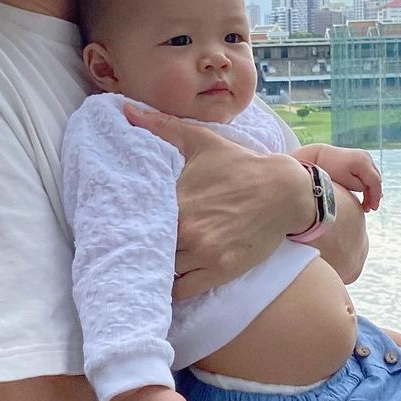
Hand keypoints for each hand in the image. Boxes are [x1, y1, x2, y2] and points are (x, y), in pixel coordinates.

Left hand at [123, 103, 312, 298]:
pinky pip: (182, 291)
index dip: (125, 224)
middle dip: (138, 246)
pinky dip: (172, 288)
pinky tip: (168, 278)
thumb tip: (125, 110)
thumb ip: (160, 126)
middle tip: (128, 247)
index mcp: (176, 200)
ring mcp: (204, 254)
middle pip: (147, 248)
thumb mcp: (200, 141)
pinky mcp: (220, 271)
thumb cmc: (240, 165)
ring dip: (155, 267)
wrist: (284, 190)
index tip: (115, 225)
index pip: (135, 219)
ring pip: (163, 271)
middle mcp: (187, 230)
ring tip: (148, 262)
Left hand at [297, 143, 381, 211]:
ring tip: (366, 204)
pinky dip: (367, 183)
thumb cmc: (329, 170)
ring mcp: (365, 156)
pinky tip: (364, 194)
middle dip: (373, 195)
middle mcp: (366, 157)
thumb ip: (360, 186)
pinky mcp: (362, 158)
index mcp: (362, 162)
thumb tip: (370, 191)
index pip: (375, 182)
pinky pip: (368, 173)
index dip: (375, 197)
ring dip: (370, 190)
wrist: (320, 155)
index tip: (373, 208)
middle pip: (376, 179)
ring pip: (373, 177)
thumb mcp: (344, 181)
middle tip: (369, 209)